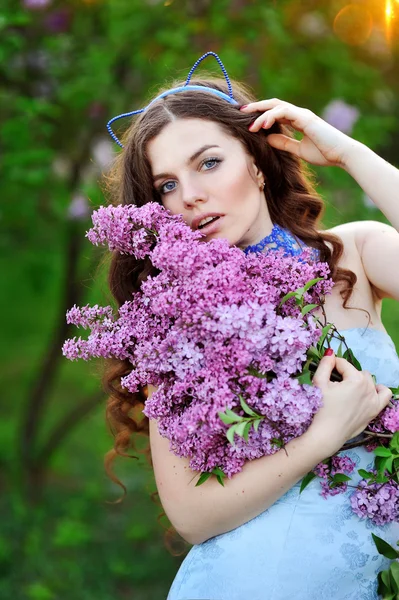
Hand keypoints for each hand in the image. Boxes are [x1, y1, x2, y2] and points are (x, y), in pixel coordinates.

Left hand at [240, 98, 358, 168]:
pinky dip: (271, 116)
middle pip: (273, 104)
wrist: (341, 154)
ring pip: (277, 106)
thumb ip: (284, 143)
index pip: (276, 112)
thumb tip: (268, 139)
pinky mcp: (305, 118)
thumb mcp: (298, 150)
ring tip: (250, 125)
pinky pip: (284, 112)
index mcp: (298, 120)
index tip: (247, 121)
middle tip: (240, 112)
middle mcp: (299, 114)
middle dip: (257, 107)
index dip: (261, 114)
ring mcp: (302, 114)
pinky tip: (262, 125)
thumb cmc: (324, 153)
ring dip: (261, 114)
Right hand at [309, 351, 391, 452]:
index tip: (324, 371)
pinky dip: (379, 390)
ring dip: (359, 381)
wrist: (326, 435)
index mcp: (356, 379)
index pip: (343, 364)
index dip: (331, 365)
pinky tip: (369, 392)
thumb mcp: (319, 383)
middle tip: (333, 385)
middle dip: (345, 374)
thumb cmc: (321, 408)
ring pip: (369, 381)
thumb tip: (330, 353)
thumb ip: (325, 364)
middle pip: (356, 372)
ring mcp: (374, 400)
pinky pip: (384, 394)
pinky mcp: (374, 411)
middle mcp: (369, 388)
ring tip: (347, 389)